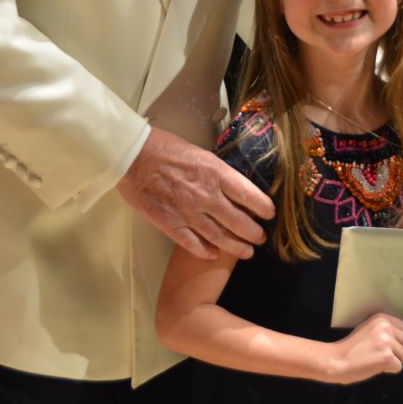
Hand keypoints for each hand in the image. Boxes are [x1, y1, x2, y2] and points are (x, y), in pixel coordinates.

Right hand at [115, 127, 272, 260]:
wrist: (133, 156)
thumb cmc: (164, 148)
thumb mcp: (200, 154)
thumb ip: (215, 173)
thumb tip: (229, 185)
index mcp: (216, 173)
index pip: (250, 194)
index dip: (263, 207)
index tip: (270, 214)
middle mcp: (207, 196)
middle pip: (239, 221)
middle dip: (253, 232)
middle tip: (260, 238)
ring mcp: (189, 213)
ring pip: (220, 237)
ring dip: (236, 247)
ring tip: (246, 252)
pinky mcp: (171, 224)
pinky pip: (193, 244)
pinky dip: (205, 252)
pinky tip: (213, 255)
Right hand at [326, 313, 402, 383]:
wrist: (337, 360)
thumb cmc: (353, 347)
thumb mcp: (369, 328)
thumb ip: (387, 328)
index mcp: (382, 317)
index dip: (399, 341)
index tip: (385, 346)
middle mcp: (386, 326)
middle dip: (398, 352)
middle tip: (380, 354)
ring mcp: (387, 342)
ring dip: (394, 361)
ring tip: (376, 359)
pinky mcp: (386, 357)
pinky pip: (399, 367)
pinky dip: (389, 370)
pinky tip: (375, 366)